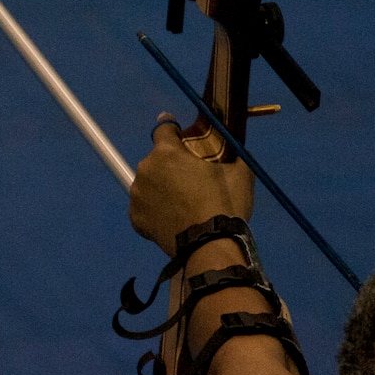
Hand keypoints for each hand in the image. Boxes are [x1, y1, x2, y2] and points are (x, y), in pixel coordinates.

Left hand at [128, 113, 253, 255]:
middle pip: (157, 160)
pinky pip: (145, 207)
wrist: (209, 245)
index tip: (177, 133)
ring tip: (182, 204)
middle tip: (190, 180)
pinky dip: (155, 210)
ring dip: (161, 188)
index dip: (173, 130)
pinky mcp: (135, 218)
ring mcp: (137, 195)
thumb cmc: (224, 205)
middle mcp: (145, 169)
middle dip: (171, 165)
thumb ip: (233, 155)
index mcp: (167, 152)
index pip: (163, 129)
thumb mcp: (240, 173)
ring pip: (149, 184)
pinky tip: (172, 219)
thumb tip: (236, 151)